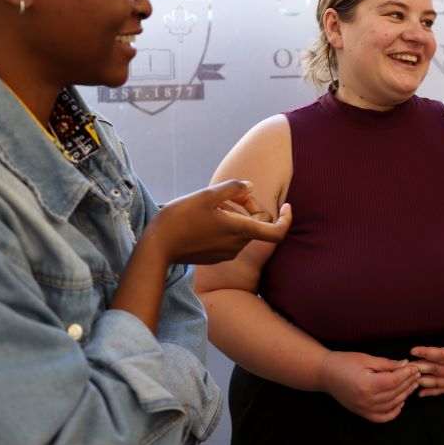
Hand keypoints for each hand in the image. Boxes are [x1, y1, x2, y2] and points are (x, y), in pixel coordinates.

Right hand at [143, 179, 290, 265]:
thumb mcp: (208, 195)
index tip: (286, 205)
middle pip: (257, 223)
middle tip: (231, 194)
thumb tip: (251, 187)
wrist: (157, 246)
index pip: (277, 232)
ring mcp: (226, 253)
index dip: (287, 218)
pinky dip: (226, 224)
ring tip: (214, 204)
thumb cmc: (181, 217)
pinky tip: (207, 216)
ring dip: (235, 213)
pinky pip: (230, 237)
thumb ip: (234, 188)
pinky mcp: (215, 256)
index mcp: (240, 231)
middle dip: (249, 205)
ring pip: (243, 229)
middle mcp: (237, 245)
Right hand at [317, 351, 419, 422]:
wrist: (324, 373)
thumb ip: (386, 364)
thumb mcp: (366, 358)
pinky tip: (400, 403)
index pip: (394, 381)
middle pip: (395, 393)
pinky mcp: (361, 413)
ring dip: (404, 395)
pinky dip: (393, 412)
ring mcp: (363, 408)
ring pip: (391, 405)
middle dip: (408, 383)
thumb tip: (405, 364)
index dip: (406, 374)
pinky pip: (382, 417)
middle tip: (417, 374)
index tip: (414, 367)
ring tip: (412, 384)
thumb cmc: (343, 362)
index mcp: (366, 384)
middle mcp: (366, 400)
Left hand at [409, 325, 443, 396]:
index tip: (413, 349)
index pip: (442, 355)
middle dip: (418, 368)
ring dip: (421, 381)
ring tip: (405, 381)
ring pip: (436, 382)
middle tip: (401, 367)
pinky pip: (443, 389)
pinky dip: (432, 392)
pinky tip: (420, 394)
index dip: (427, 352)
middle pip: (435, 370)